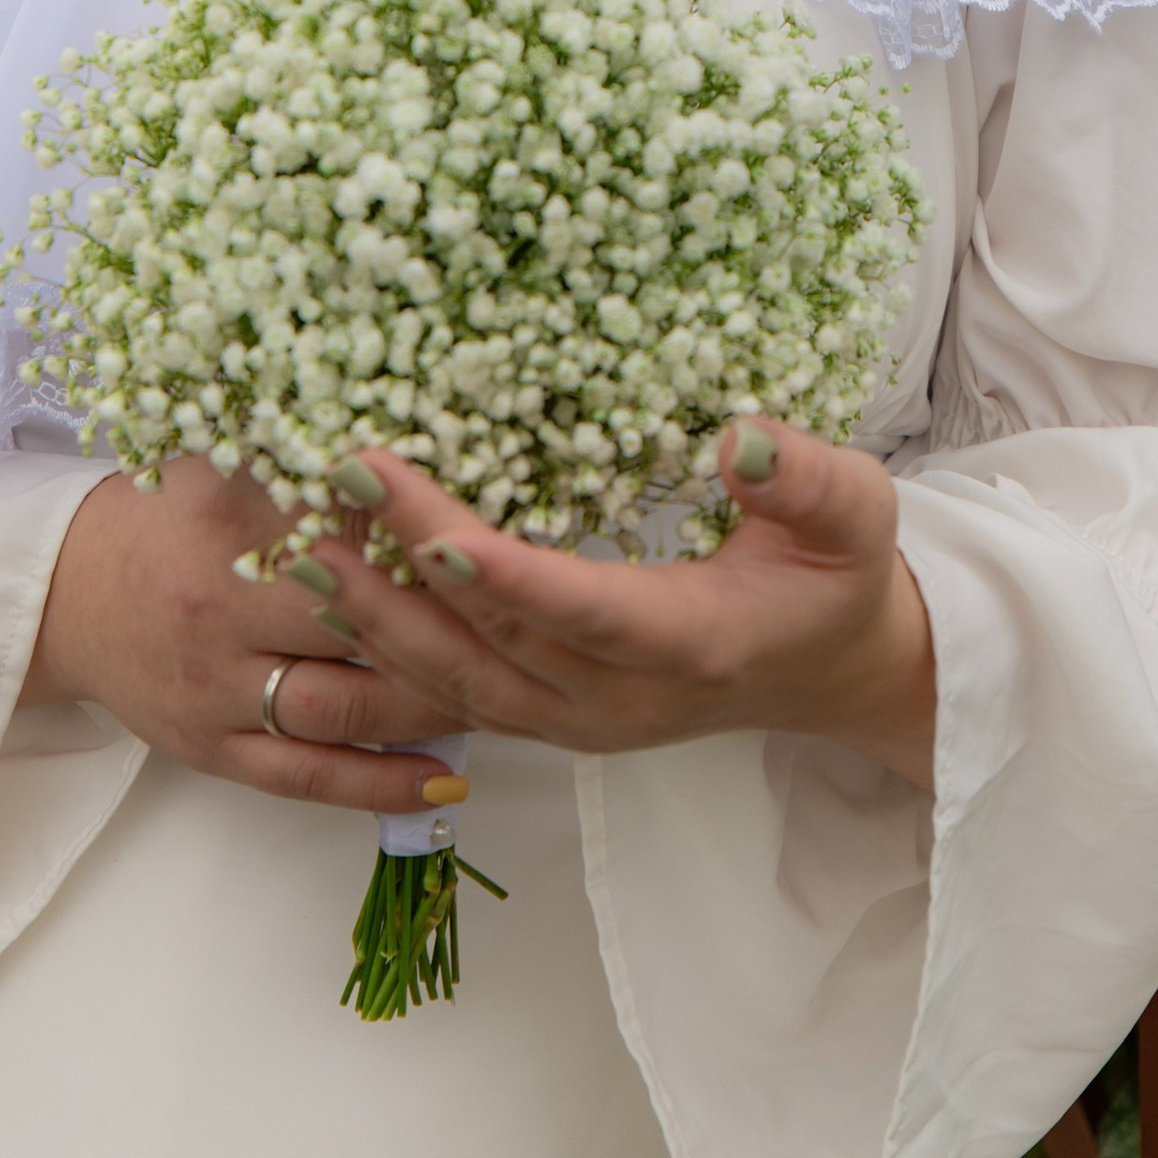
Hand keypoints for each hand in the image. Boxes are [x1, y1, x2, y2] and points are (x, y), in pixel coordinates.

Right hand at [20, 457, 468, 815]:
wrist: (63, 597)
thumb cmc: (161, 520)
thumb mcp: (217, 461)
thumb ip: (294, 443)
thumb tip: (395, 425)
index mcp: (229, 527)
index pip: (346, 531)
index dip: (419, 538)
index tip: (486, 538)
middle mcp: (224, 613)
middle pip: (355, 627)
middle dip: (440, 627)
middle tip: (521, 625)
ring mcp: (220, 692)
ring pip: (342, 710)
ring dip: (427, 708)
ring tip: (501, 696)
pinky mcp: (215, 751)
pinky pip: (309, 778)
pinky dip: (381, 784)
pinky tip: (447, 778)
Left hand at [301, 423, 937, 792]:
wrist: (829, 672)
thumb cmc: (839, 576)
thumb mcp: (856, 514)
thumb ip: (807, 479)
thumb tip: (739, 436)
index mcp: (691, 645)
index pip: (581, 611)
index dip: (504, 577)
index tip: (429, 523)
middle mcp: (617, 701)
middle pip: (493, 643)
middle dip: (405, 569)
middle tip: (335, 486)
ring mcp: (575, 721)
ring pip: (455, 683)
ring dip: (376, 619)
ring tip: (301, 547)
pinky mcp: (547, 719)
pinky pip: (453, 693)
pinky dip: (387, 650)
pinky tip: (335, 594)